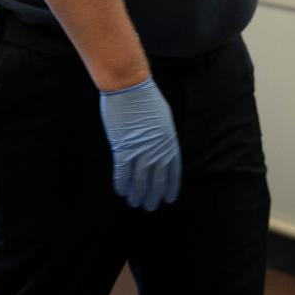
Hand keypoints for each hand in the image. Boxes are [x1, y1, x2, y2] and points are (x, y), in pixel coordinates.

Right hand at [99, 78, 181, 210]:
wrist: (129, 86)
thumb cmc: (146, 97)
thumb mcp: (163, 117)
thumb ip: (162, 136)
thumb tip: (159, 148)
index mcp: (169, 142)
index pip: (172, 172)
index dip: (170, 187)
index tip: (168, 198)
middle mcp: (157, 150)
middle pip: (156, 179)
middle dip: (153, 195)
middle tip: (150, 207)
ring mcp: (140, 150)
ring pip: (139, 180)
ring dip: (137, 194)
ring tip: (135, 203)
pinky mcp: (123, 148)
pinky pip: (122, 172)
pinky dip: (122, 183)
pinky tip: (121, 191)